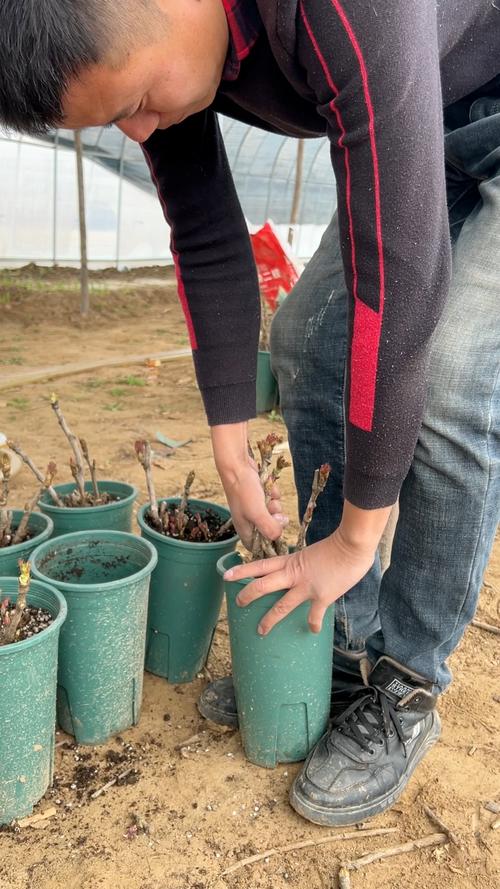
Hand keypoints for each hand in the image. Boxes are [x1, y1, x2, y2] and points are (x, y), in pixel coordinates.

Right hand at [211, 422, 287, 549]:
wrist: (237, 466)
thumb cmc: (244, 491)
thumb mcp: (257, 513)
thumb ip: (269, 528)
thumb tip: (279, 535)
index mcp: (246, 531)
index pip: (261, 547)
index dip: (271, 542)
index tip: (276, 531)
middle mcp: (250, 522)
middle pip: (272, 529)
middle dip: (275, 518)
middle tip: (270, 508)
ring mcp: (255, 509)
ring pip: (275, 513)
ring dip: (274, 503)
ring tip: (266, 495)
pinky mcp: (259, 497)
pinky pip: (274, 500)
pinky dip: (272, 493)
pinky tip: (265, 486)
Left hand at [224, 529, 376, 634]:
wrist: (352, 545)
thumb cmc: (337, 545)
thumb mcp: (312, 554)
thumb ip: (304, 564)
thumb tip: (302, 574)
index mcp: (290, 561)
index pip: (260, 565)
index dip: (242, 571)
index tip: (227, 576)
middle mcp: (294, 574)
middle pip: (263, 585)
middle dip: (248, 595)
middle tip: (237, 603)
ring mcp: (307, 586)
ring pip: (281, 605)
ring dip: (269, 619)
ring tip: (260, 630)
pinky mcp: (322, 596)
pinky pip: (313, 615)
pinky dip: (312, 624)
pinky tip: (311, 631)